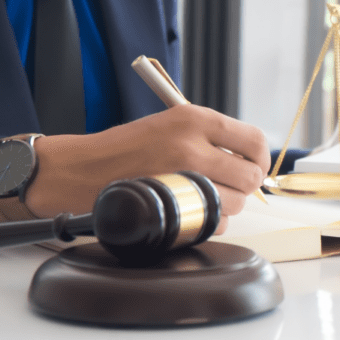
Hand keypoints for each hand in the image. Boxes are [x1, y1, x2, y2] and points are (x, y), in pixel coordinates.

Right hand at [30, 104, 270, 231]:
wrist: (81, 169)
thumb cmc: (127, 148)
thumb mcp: (172, 125)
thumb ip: (212, 138)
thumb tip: (252, 160)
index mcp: (196, 118)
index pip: (255, 140)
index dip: (259, 159)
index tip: (252, 167)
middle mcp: (193, 145)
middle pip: (250, 176)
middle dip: (243, 186)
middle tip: (227, 186)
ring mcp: (183, 176)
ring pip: (235, 202)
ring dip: (225, 206)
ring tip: (199, 197)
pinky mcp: (172, 205)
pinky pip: (214, 221)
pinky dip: (208, 222)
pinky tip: (188, 210)